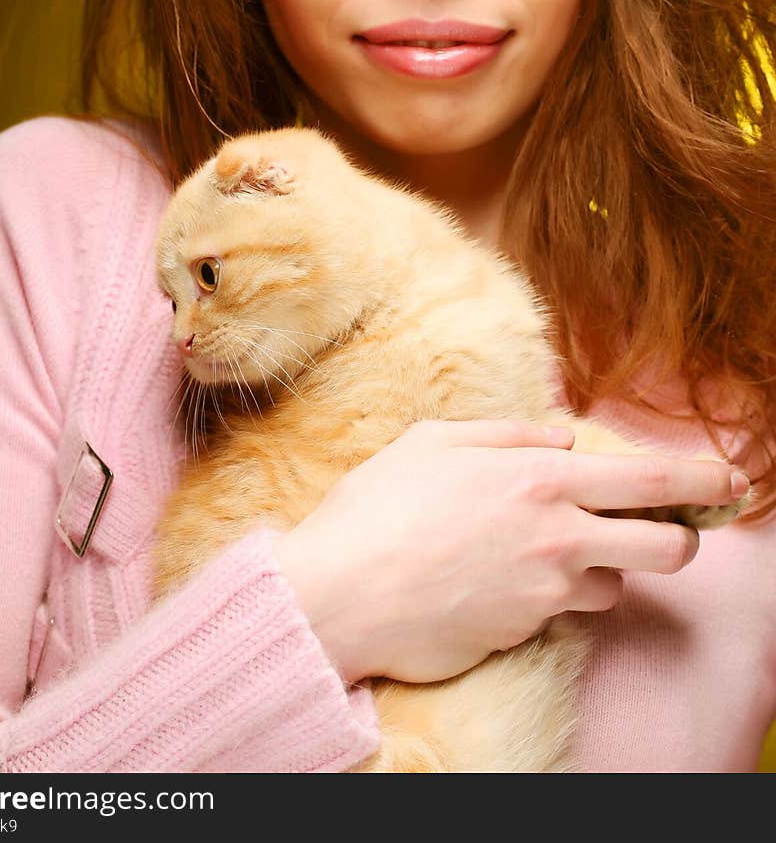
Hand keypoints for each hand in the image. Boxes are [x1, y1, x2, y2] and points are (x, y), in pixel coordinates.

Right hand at [273, 418, 745, 683]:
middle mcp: (558, 539)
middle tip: (658, 530)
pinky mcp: (524, 634)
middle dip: (680, 540)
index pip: (653, 480)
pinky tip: (494, 580)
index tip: (730, 480)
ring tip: (541, 553)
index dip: (704, 478)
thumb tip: (561, 438)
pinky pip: (559, 613)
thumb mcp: (432, 441)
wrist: (338, 596)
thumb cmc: (376, 508)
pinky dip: (547, 596)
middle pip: (667, 550)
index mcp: (540, 479)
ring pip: (613, 588)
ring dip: (597, 570)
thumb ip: (506, 434)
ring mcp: (545, 594)